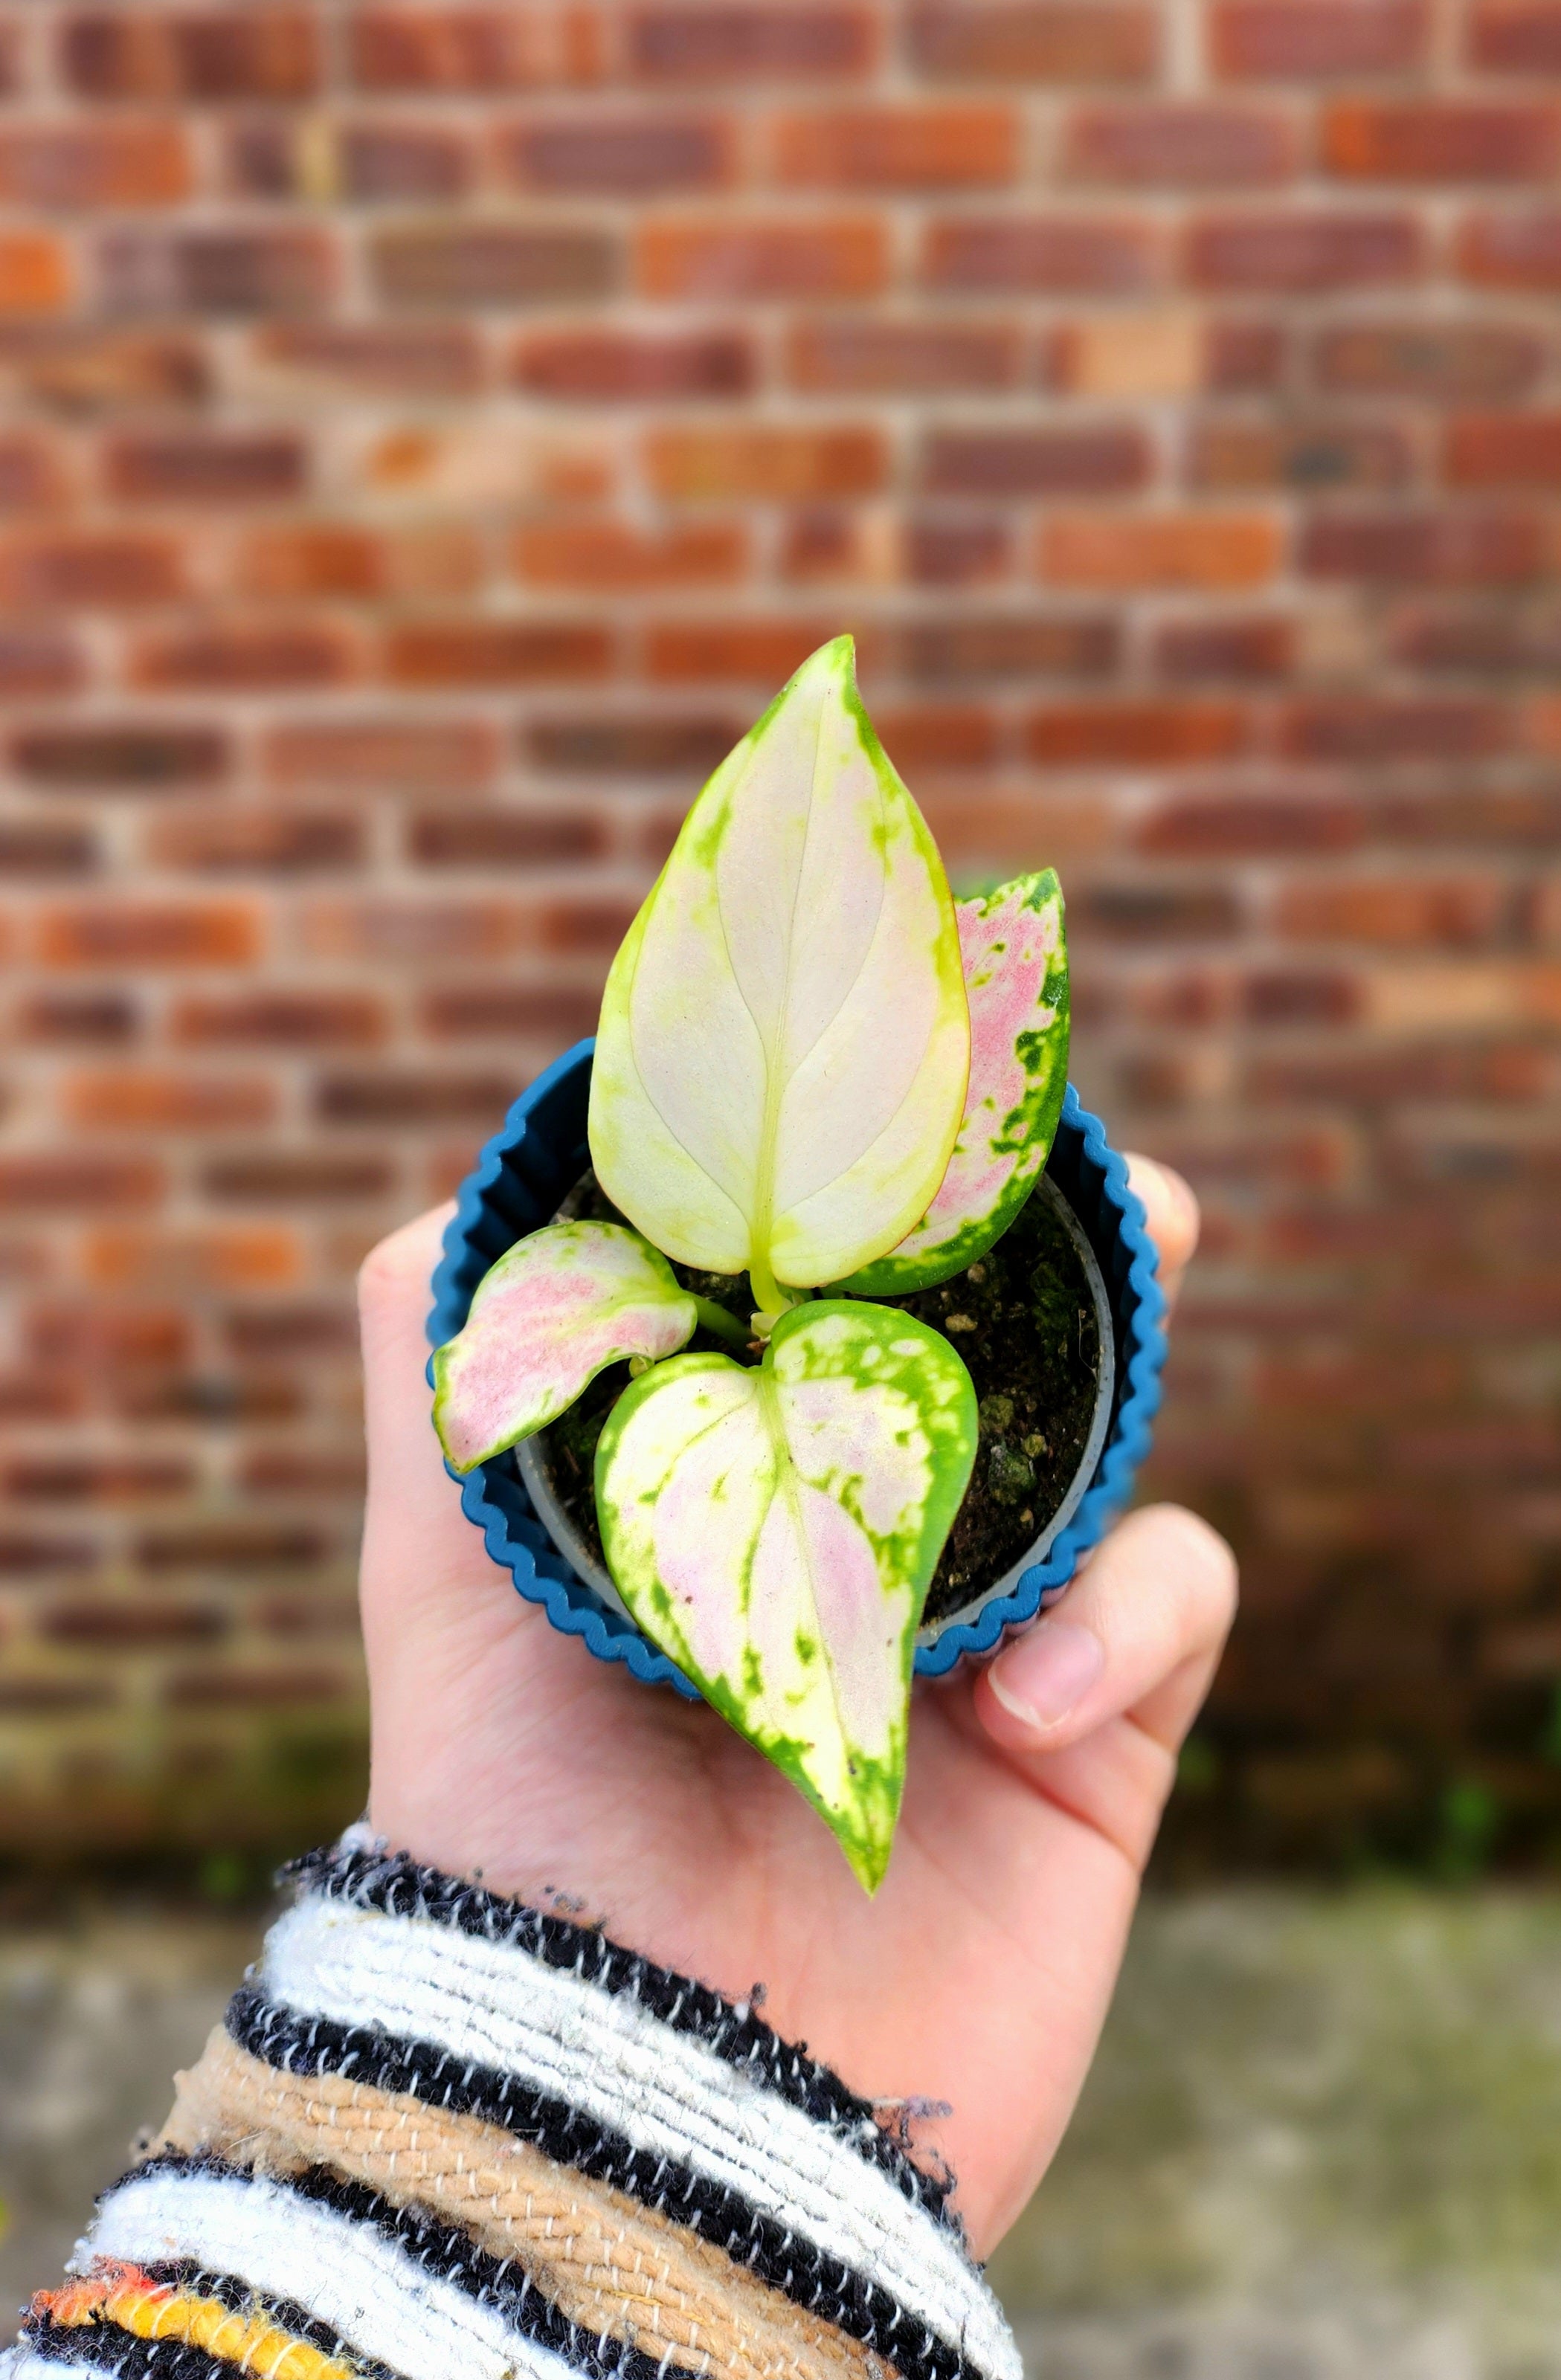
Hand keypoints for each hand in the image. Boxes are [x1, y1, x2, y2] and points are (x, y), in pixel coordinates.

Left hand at [359, 1155, 1232, 2255]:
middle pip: (983, 1359)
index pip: (819, 1314)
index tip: (891, 1121)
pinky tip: (1025, 1698)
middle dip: (1040, 1252)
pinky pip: (1171, 1602)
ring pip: (1105, 1446)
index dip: (866, 1213)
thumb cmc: (516, 1835)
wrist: (643, 2104)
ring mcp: (983, 1642)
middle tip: (1088, 1162)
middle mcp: (859, 1554)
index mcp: (729, 1500)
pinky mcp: (1093, 1744)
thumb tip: (471, 1200)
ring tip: (1158, 1252)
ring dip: (1128, 1358)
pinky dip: (1123, 1615)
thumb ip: (441, 1380)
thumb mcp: (438, 1585)